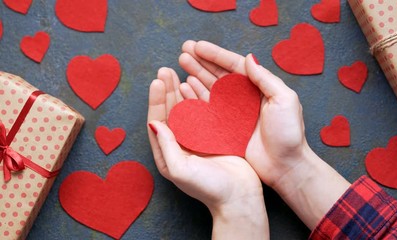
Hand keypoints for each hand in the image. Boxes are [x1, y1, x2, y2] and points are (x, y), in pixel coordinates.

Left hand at [147, 67, 268, 238]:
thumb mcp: (181, 170)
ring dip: (181, 91)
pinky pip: (203, 113)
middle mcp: (181, 145)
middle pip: (170, 112)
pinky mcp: (214, 137)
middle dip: (167, 91)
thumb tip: (153, 123)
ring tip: (177, 72)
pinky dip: (199, 98)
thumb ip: (166, 146)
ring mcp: (198, 140)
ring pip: (186, 110)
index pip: (158, 122)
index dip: (156, 101)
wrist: (239, 198)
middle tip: (165, 71)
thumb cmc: (209, 188)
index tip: (156, 82)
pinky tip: (196, 85)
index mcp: (169, 154)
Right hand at [179, 40, 349, 229]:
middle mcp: (244, 97)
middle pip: (219, 74)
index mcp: (259, 87)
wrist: (285, 165)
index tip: (197, 46)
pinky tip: (185, 88)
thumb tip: (249, 57)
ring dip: (196, 75)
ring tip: (180, 64)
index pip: (234, 65)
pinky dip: (196, 96)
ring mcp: (233, 112)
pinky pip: (208, 108)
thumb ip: (266, 79)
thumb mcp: (284, 101)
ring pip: (211, 88)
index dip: (215, 54)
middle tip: (183, 50)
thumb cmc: (288, 133)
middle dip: (201, 61)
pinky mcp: (225, 127)